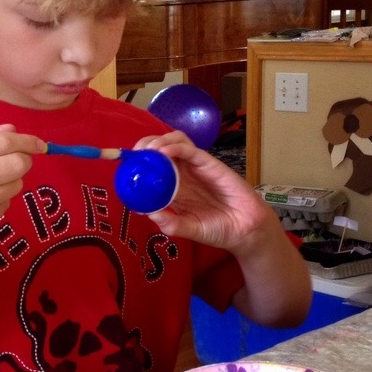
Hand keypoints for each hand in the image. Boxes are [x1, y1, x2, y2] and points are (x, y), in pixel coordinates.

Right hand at [0, 124, 45, 261]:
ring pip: (16, 185)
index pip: (4, 143)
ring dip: (10, 180)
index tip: (39, 143)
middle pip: (19, 164)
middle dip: (24, 160)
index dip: (28, 141)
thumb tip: (12, 130)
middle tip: (16, 160)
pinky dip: (0, 199)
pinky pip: (6, 204)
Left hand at [132, 131, 273, 251]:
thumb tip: (146, 212)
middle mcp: (183, 174)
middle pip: (160, 149)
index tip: (125, 166)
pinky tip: (163, 152)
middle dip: (144, 146)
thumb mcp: (188, 230)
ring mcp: (195, 167)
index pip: (152, 168)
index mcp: (174, 189)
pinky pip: (189, 149)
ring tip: (147, 151)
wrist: (246, 230)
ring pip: (174, 141)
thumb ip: (170, 223)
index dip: (139, 162)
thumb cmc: (218, 229)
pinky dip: (174, 146)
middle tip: (134, 154)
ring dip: (158, 141)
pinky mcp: (209, 163)